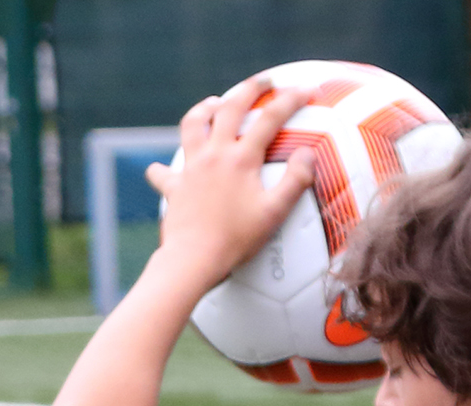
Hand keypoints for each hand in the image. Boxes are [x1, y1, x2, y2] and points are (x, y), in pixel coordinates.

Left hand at [142, 77, 308, 282]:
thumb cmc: (237, 240)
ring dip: (204, 109)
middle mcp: (214, 155)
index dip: (290, 100)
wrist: (194, 259)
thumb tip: (307, 154)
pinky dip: (163, 168)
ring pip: (193, 124)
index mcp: (241, 159)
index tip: (305, 89)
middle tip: (263, 81)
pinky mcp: (174, 187)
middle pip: (230, 108)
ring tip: (214, 104)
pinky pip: (164, 172)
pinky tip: (164, 169)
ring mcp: (191, 168)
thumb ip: (295, 181)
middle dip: (249, 89)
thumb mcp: (275, 213)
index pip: (270, 119)